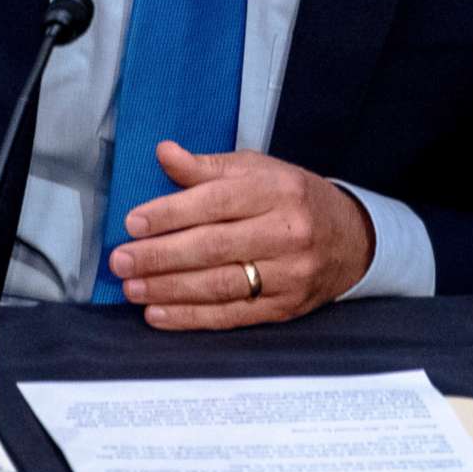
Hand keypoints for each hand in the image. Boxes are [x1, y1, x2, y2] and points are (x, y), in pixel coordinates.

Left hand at [107, 142, 376, 329]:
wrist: (352, 239)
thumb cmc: (293, 199)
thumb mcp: (258, 170)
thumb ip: (208, 167)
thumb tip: (164, 154)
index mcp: (277, 190)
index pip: (216, 203)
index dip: (170, 214)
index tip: (132, 223)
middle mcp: (286, 232)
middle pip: (214, 247)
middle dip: (160, 256)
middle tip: (121, 261)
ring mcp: (289, 274)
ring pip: (220, 285)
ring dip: (169, 289)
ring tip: (132, 288)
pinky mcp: (286, 307)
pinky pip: (232, 316)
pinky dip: (191, 317)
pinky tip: (159, 314)